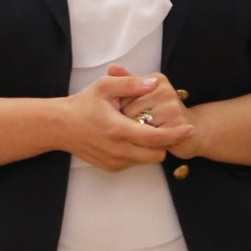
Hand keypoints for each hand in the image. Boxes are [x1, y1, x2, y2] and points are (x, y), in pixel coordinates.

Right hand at [64, 65, 192, 170]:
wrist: (59, 127)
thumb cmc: (83, 104)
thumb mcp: (105, 87)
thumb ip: (131, 84)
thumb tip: (154, 83)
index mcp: (119, 130)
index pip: (156, 139)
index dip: (176, 134)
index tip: (190, 129)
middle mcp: (119, 151)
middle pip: (157, 155)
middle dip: (164, 142)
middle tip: (160, 125)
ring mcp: (115, 162)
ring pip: (147, 160)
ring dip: (151, 147)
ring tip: (141, 128)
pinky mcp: (111, 167)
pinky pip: (134, 162)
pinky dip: (138, 152)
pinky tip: (128, 136)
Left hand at [113, 66, 204, 161]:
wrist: (195, 133)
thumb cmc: (164, 115)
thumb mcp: (144, 96)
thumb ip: (128, 83)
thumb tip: (111, 66)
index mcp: (156, 79)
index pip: (125, 94)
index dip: (123, 109)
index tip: (134, 115)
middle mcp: (165, 89)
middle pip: (129, 109)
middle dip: (129, 123)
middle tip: (141, 127)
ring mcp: (172, 106)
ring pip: (137, 123)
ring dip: (138, 133)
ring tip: (147, 133)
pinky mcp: (176, 125)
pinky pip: (149, 136)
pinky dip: (148, 142)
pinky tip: (154, 141)